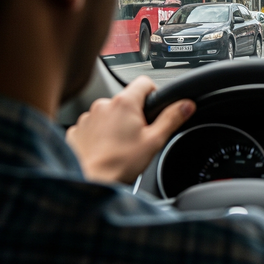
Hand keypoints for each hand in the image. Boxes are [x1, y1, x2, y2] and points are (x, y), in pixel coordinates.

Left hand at [66, 76, 195, 183]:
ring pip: (108, 114)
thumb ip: (172, 119)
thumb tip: (186, 105)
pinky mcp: (76, 130)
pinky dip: (99, 135)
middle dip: (134, 115)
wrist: (89, 180)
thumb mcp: (154, 141)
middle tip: (138, 136)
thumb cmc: (120, 163)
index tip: (154, 108)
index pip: (144, 82)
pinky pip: (93, 126)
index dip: (153, 93)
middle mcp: (103, 105)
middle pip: (126, 101)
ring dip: (115, 125)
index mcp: (124, 103)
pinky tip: (105, 149)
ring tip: (120, 146)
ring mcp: (87, 117)